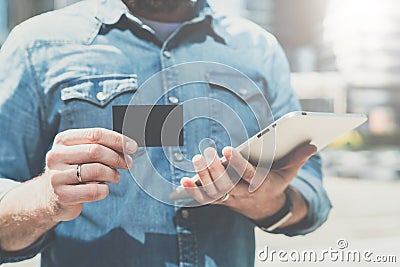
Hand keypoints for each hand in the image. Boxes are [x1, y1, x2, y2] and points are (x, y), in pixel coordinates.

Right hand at [43, 128, 136, 221]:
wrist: (50, 196)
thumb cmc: (74, 170)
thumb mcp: (82, 153)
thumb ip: (101, 146)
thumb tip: (129, 146)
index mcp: (63, 140)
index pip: (95, 134)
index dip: (118, 140)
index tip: (133, 147)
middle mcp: (56, 155)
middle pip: (96, 151)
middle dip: (118, 158)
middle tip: (128, 163)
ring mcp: (56, 176)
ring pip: (96, 171)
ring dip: (113, 174)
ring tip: (115, 177)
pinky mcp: (61, 195)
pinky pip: (93, 191)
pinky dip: (104, 190)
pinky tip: (103, 189)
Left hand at [181, 144, 316, 221]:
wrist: (266, 207)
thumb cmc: (275, 183)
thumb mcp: (289, 172)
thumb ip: (299, 158)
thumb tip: (314, 144)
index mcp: (261, 185)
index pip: (248, 175)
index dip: (237, 164)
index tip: (227, 149)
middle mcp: (244, 194)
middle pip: (228, 184)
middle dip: (215, 170)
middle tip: (206, 152)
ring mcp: (231, 199)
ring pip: (215, 191)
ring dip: (203, 177)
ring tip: (197, 159)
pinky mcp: (222, 201)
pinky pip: (206, 199)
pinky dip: (194, 192)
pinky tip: (183, 181)